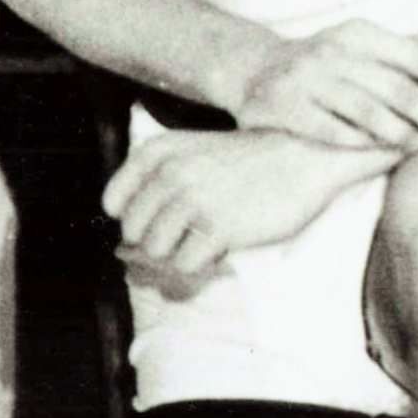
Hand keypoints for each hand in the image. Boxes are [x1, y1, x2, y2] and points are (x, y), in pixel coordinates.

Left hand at [105, 122, 375, 294]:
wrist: (304, 158)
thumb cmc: (247, 160)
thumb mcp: (193, 155)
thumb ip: (156, 188)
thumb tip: (124, 250)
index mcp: (159, 151)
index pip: (114, 202)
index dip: (132, 219)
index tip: (157, 220)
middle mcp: (169, 173)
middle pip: (134, 232)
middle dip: (157, 241)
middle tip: (188, 235)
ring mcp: (193, 200)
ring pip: (156, 251)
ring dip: (179, 253)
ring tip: (204, 240)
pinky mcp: (219, 228)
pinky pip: (185, 265)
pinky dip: (200, 265)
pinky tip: (220, 248)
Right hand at [226, 17, 417, 150]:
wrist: (255, 72)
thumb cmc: (326, 63)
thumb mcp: (364, 45)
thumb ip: (414, 48)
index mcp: (356, 33)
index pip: (415, 56)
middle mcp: (331, 51)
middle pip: (396, 86)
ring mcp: (305, 79)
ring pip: (367, 111)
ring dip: (401, 133)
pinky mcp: (285, 107)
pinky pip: (332, 131)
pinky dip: (361, 143)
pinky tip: (380, 152)